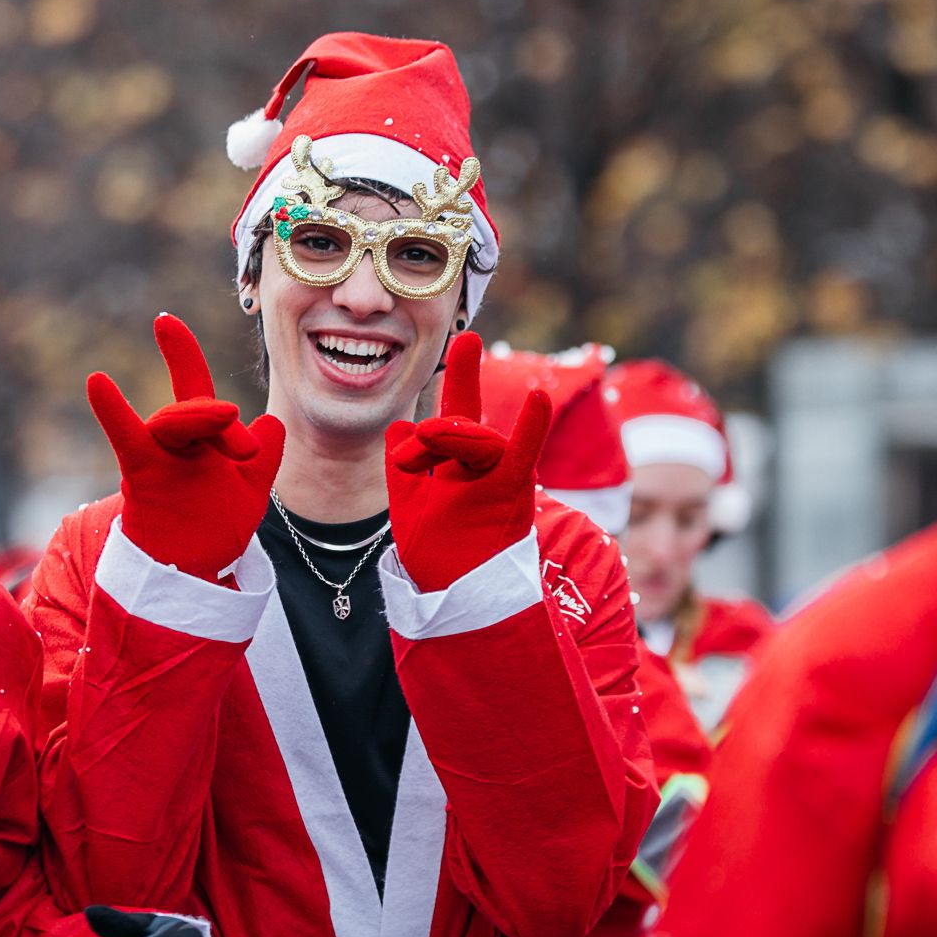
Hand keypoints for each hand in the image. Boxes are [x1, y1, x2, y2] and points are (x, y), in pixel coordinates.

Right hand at [87, 314, 283, 578]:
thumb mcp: (251, 491)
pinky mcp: (142, 474)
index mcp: (202, 438)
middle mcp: (177, 440)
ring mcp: (158, 456)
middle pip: (193, 409)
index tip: (162, 320)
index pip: (193, 386)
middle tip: (243, 444)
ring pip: (173, 422)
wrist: (189, 572)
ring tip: (226, 416)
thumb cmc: (213, 529)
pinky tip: (98, 381)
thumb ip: (264, 458)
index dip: (180, 353)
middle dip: (218, 419)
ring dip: (199, 418)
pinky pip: (126, 438)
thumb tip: (274, 424)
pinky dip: (112, 410)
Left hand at [385, 333, 549, 591]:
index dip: (462, 374)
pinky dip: (532, 429)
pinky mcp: (511, 496)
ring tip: (425, 440)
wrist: (455, 601)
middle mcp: (481, 465)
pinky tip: (539, 399)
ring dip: (449, 438)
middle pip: (462, 425)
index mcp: (458, 463)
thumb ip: (403, 468)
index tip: (468, 334)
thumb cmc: (438, 557)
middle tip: (415, 444)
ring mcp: (498, 478)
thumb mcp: (409, 505)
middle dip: (439, 428)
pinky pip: (522, 458)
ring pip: (477, 440)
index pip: (456, 411)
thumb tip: (397, 425)